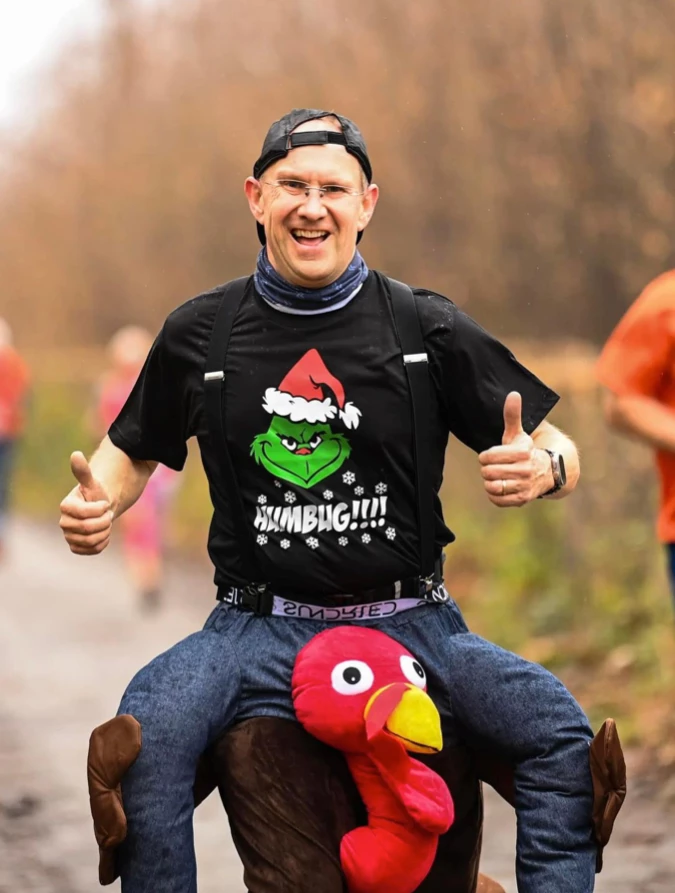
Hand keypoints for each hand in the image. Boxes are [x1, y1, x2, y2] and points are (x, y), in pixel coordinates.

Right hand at [59, 451, 113, 554]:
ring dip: (105, 531)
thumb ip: (83, 471)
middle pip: (88, 529)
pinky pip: (93, 550)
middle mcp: (64, 522)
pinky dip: (103, 542)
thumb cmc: (96, 494)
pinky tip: (102, 533)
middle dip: (104, 521)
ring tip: (105, 523)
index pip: (83, 514)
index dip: (99, 510)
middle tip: (107, 514)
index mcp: (65, 506)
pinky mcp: (76, 547)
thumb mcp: (93, 482)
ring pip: (91, 541)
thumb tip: (76, 454)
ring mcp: (69, 536)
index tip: (104, 504)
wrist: (101, 509)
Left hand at [478, 392, 551, 506]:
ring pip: (492, 487)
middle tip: (491, 467)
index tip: (489, 455)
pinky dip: (494, 495)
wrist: (548, 472)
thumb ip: (512, 416)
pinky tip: (499, 487)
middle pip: (488, 472)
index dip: (485, 456)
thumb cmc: (526, 451)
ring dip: (489, 482)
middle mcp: (526, 469)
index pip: (488, 456)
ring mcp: (525, 485)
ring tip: (495, 477)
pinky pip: (498, 500)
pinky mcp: (523, 499)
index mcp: (523, 451)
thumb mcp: (518, 434)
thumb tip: (513, 394)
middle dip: (486, 469)